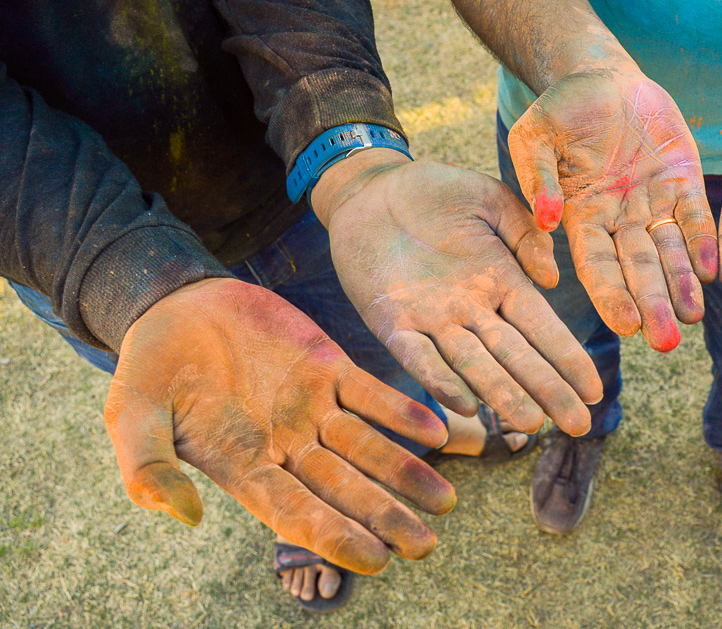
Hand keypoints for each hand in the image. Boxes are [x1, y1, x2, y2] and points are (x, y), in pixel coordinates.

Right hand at [104, 278, 454, 574]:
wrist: (179, 306)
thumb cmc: (150, 369)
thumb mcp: (132, 416)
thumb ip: (149, 467)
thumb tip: (184, 518)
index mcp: (244, 467)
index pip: (296, 512)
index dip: (335, 535)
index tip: (375, 559)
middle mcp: (287, 445)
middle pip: (344, 489)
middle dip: (385, 517)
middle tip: (425, 546)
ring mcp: (313, 407)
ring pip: (368, 448)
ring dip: (406, 472)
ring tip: (444, 501)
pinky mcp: (329, 368)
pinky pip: (372, 395)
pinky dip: (402, 411)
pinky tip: (437, 430)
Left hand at [315, 158, 601, 436]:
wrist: (370, 188)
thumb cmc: (432, 190)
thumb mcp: (488, 198)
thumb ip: (524, 231)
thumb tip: (553, 278)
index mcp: (502, 280)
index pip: (543, 329)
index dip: (567, 360)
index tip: (593, 391)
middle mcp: (473, 309)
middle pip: (516, 357)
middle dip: (548, 390)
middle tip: (577, 425)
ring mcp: (433, 319)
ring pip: (473, 365)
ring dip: (501, 394)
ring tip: (531, 424)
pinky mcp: (391, 321)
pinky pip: (418, 356)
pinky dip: (439, 380)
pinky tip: (464, 406)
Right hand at [507, 69, 716, 351]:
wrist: (601, 77)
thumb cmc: (560, 109)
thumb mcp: (534, 135)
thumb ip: (538, 176)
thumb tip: (546, 221)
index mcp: (581, 218)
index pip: (597, 266)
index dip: (611, 296)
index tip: (626, 325)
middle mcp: (619, 221)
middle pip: (638, 270)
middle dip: (652, 304)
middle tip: (665, 342)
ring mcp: (653, 204)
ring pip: (670, 251)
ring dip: (682, 284)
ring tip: (692, 316)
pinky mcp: (683, 182)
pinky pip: (697, 218)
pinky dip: (705, 242)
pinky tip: (714, 268)